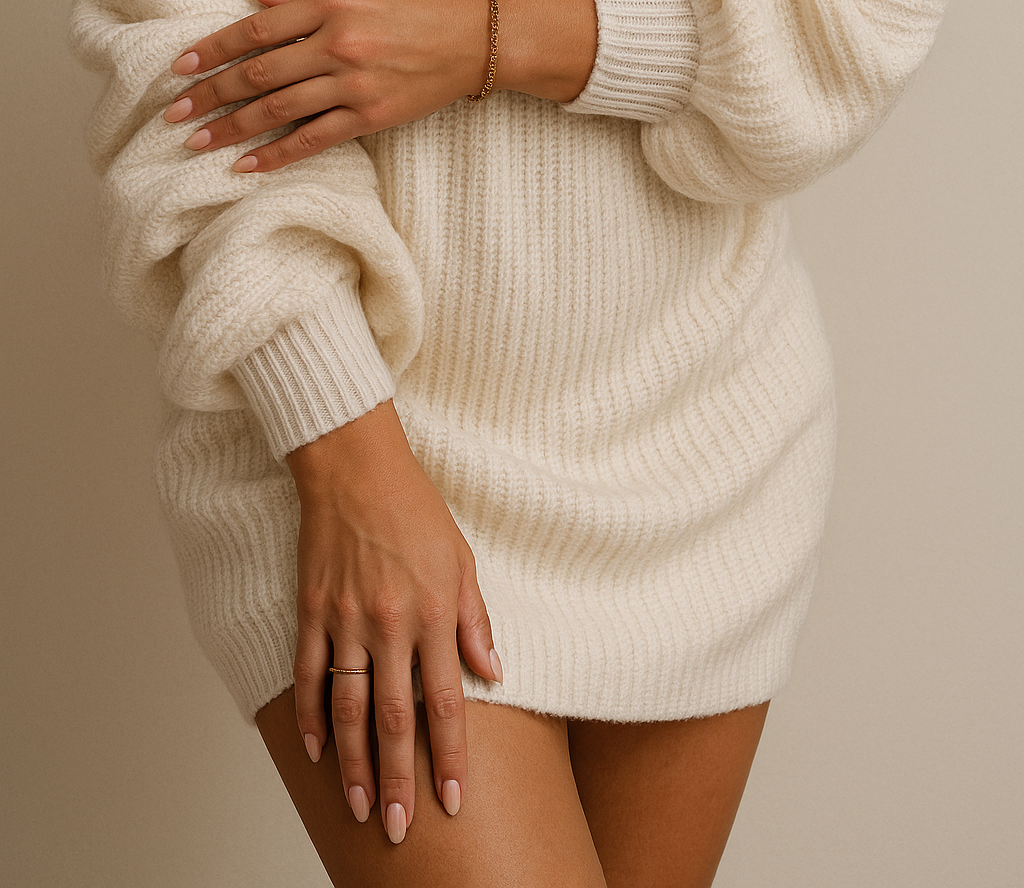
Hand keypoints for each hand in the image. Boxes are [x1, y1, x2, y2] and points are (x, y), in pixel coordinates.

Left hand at [161, 0, 492, 172]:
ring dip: (232, 128)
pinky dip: (277, 155)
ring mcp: (355, 85)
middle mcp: (339, 46)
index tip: (181, 65)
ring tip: (195, 141)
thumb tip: (254, 1)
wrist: (481, 36)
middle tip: (174, 111)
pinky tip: (246, 166)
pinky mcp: (373, 116)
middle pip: (258, 74)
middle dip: (211, 93)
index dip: (213, 48)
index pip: (256, 30)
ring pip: (279, 111)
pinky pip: (315, 139)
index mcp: (333, 5)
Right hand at [286, 401, 502, 842]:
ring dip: (354, 764)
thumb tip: (494, 673)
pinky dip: (311, 715)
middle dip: (399, 779)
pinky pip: (309, 674)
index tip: (454, 799)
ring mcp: (345, 619)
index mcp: (432, 612)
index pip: (445, 701)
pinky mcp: (312, 609)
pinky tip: (316, 752)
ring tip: (360, 807)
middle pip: (393, 718)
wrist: (355, 465)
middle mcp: (389, 623)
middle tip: (401, 828)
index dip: (450, 755)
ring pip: (348, 708)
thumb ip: (474, 621)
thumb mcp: (461, 560)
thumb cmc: (414, 508)